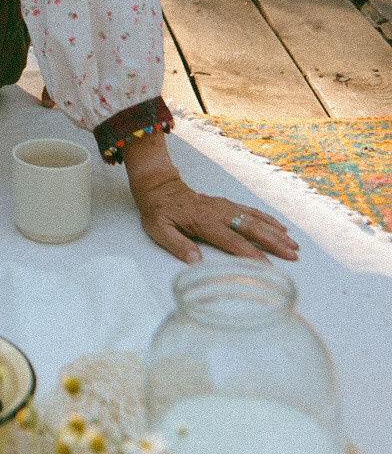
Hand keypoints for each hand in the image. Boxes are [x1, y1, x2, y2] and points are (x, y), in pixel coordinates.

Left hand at [124, 136, 297, 264]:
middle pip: (251, 228)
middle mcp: (219, 212)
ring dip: (276, 232)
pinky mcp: (227, 204)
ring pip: (256, 219)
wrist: (159, 187)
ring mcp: (225, 206)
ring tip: (294, 245)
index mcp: (204, 221)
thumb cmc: (159, 211)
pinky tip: (281, 228)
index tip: (267, 266)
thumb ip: (177, 245)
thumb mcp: (159, 229)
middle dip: (274, 242)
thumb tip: (195, 260)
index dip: (250, 254)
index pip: (232, 240)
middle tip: (293, 255)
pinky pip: (251, 210)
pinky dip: (268, 219)